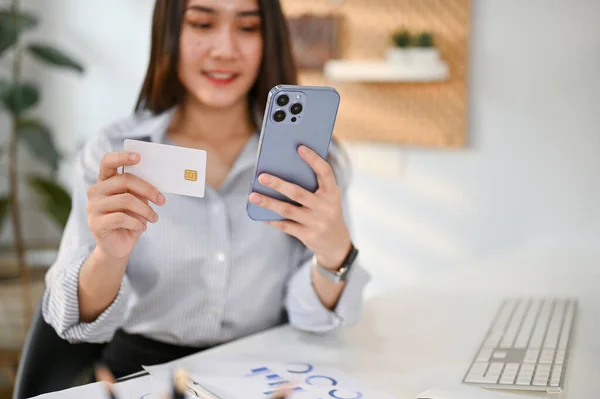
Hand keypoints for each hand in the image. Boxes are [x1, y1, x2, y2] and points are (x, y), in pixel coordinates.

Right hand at [86, 151, 165, 259]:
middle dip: (148, 190)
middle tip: (162, 201)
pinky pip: (121, 218)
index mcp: (105, 181)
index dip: (122, 157)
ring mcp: (92, 207)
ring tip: (154, 218)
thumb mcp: (138, 203)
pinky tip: (142, 228)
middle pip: (124, 180)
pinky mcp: (95, 224)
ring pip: (126, 200)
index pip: (108, 162)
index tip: (139, 157)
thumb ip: (140, 191)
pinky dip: (137, 223)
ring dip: (146, 210)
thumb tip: (153, 185)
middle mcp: (95, 191)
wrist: (119, 246)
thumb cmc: (130, 220)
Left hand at [248, 145, 350, 269]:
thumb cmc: (326, 211)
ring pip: (287, 210)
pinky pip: (285, 226)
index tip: (300, 147)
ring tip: (252, 196)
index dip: (313, 159)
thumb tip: (282, 169)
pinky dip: (272, 220)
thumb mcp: (328, 197)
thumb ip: (313, 185)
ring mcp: (317, 222)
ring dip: (268, 203)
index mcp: (333, 192)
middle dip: (278, 184)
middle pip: (298, 193)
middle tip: (261, 176)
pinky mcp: (308, 236)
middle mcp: (326, 207)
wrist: (336, 242)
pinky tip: (259, 214)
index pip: (325, 172)